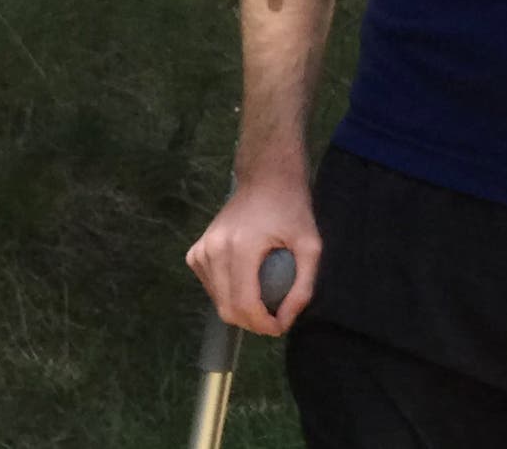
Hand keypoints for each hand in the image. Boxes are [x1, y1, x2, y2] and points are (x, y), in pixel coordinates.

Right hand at [185, 177, 319, 337]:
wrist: (266, 179)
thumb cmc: (292, 208)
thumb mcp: (311, 244)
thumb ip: (303, 285)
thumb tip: (287, 319)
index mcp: (240, 248)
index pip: (244, 304)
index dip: (263, 325)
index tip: (281, 326)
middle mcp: (213, 250)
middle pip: (227, 308)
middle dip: (252, 322)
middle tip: (275, 318)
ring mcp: (200, 251)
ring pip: (216, 301)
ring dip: (240, 310)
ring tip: (265, 302)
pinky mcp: (195, 252)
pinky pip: (210, 287)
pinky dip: (227, 294)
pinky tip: (247, 284)